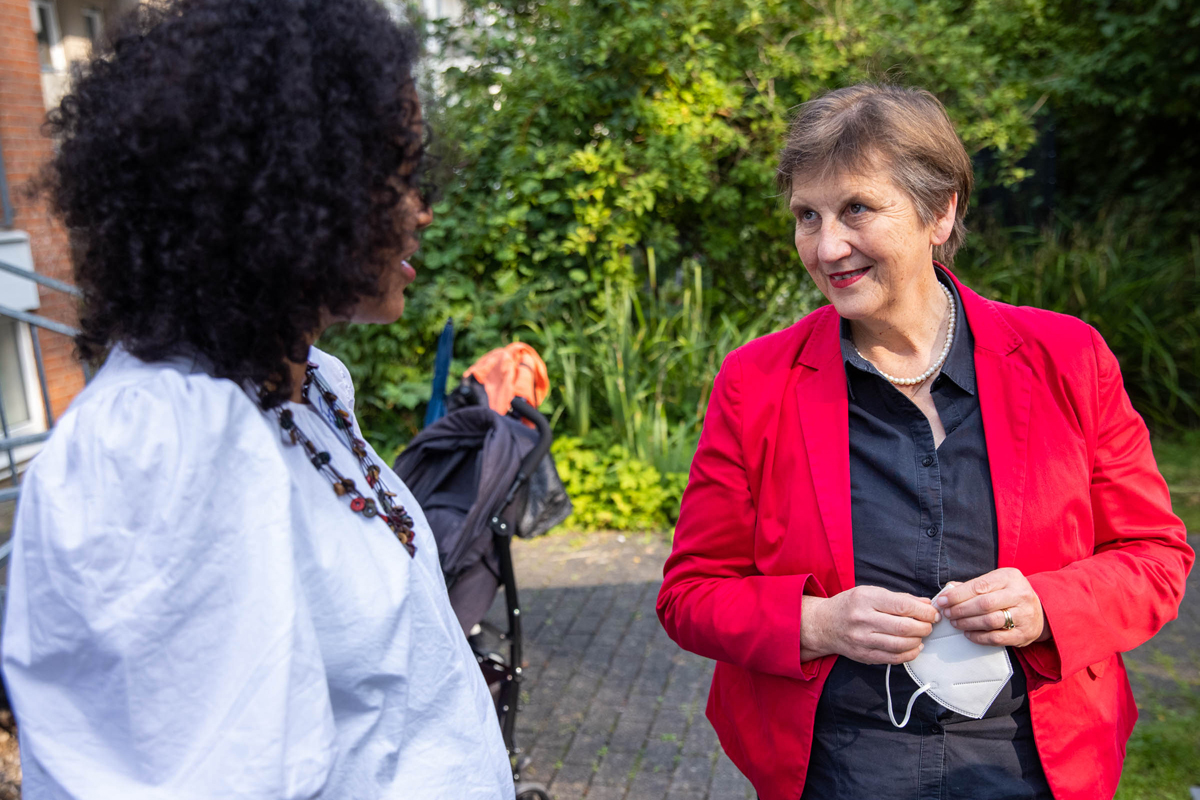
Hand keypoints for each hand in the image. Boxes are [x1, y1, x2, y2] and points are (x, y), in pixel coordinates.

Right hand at [802, 586, 938, 664]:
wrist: (824, 624)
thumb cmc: (849, 605)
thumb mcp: (870, 592)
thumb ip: (899, 598)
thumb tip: (926, 604)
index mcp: (865, 598)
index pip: (903, 606)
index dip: (924, 611)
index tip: (933, 613)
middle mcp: (862, 619)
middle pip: (904, 627)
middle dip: (924, 627)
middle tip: (929, 625)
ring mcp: (862, 640)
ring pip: (901, 645)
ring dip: (918, 641)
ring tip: (921, 635)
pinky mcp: (864, 655)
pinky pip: (893, 658)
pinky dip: (910, 654)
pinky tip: (914, 647)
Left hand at [935, 568, 1049, 647]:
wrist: (1041, 611)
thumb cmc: (1010, 594)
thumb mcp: (996, 582)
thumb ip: (974, 585)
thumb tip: (947, 592)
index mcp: (1010, 577)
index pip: (979, 586)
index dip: (957, 595)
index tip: (942, 601)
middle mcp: (1020, 595)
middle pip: (984, 604)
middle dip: (960, 609)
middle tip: (947, 613)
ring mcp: (1024, 616)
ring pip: (990, 621)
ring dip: (967, 623)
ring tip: (955, 623)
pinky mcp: (1024, 634)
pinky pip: (996, 638)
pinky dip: (978, 637)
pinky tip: (968, 634)